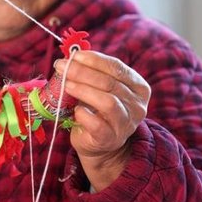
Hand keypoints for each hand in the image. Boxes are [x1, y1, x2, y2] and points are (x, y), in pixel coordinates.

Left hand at [55, 50, 150, 190]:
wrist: (100, 145)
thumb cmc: (98, 112)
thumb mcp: (100, 90)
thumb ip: (91, 74)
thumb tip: (70, 58)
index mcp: (138, 87)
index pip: (117, 67)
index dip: (94, 60)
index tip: (74, 55)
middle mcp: (137, 105)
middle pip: (109, 83)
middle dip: (82, 72)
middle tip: (62, 67)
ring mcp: (126, 123)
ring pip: (107, 102)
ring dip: (83, 90)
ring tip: (66, 84)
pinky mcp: (111, 138)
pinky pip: (97, 124)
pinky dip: (84, 114)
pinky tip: (75, 110)